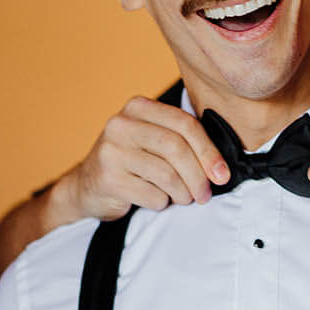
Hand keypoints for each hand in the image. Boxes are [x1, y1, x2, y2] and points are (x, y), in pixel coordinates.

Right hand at [51, 96, 228, 221]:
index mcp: (138, 107)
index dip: (208, 151)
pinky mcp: (108, 178)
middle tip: (205, 194)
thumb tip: (220, 167)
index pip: (185, 124)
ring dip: (182, 193)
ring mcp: (112, 150)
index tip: (222, 174)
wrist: (87, 187)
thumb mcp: (151, 140)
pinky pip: (152, 195)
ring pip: (167, 174)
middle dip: (198, 176)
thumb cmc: (130, 163)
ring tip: (182, 198)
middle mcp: (121, 124)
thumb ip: (180, 140)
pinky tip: (156, 200)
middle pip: (176, 148)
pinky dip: (162, 203)